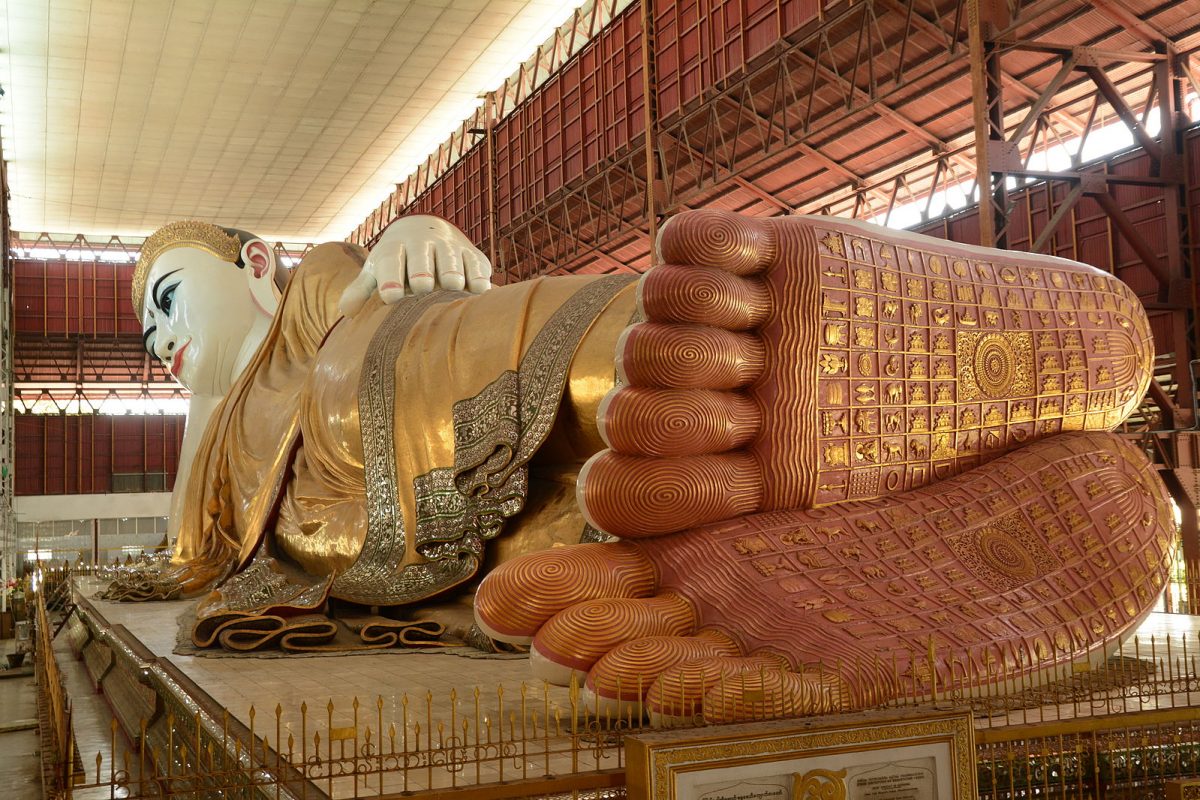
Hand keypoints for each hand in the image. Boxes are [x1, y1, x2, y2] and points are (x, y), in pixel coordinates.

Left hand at [338, 215, 491, 315]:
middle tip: (422, 286)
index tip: (391, 296)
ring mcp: (449, 247)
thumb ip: (361, 290)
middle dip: (422, 270)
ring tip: (453, 286)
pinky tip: (479, 290)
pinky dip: (479, 276)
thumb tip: (346, 311)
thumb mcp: (377, 270)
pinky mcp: (473, 255)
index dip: (390, 277)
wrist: (427, 230)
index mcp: (395, 248)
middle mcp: (422, 243)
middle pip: (422, 256)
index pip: (391, 260)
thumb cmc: (397, 260)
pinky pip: (477, 265)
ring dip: (452, 271)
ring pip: (451, 258)